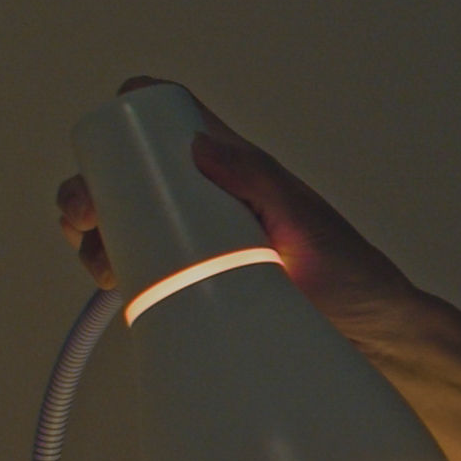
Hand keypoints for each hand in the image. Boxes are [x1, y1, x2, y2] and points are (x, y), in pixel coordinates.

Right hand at [56, 80, 425, 343]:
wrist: (373, 339)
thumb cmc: (352, 274)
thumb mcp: (303, 221)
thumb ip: (257, 180)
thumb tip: (200, 144)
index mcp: (237, 171)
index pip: (172, 121)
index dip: (130, 121)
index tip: (106, 149)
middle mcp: (209, 199)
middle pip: (128, 176)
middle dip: (92, 190)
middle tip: (86, 220)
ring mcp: (197, 241)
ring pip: (122, 222)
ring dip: (95, 234)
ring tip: (103, 262)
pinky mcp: (191, 281)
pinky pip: (136, 265)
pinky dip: (110, 268)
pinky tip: (113, 283)